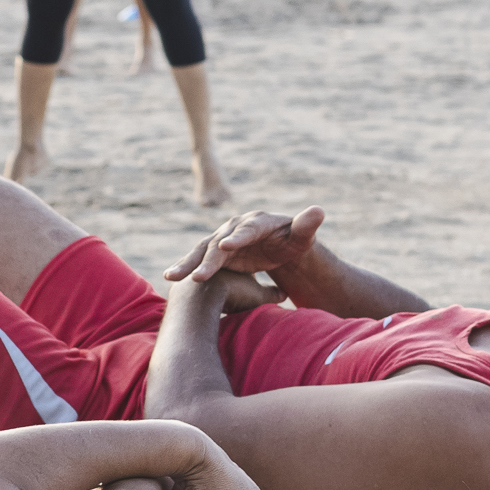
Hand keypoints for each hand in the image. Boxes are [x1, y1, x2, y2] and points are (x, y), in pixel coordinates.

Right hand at [166, 206, 323, 285]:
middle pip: (219, 243)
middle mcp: (235, 228)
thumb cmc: (292, 240)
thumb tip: (318, 211)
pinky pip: (199, 260)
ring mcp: (222, 238)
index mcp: (257, 223)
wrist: (277, 246)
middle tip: (198, 278)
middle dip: (208, 261)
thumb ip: (307, 225)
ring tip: (173, 278)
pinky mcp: (215, 252)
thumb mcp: (301, 235)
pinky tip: (171, 278)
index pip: (247, 230)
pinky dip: (185, 267)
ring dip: (189, 264)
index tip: (226, 247)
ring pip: (203, 251)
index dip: (237, 238)